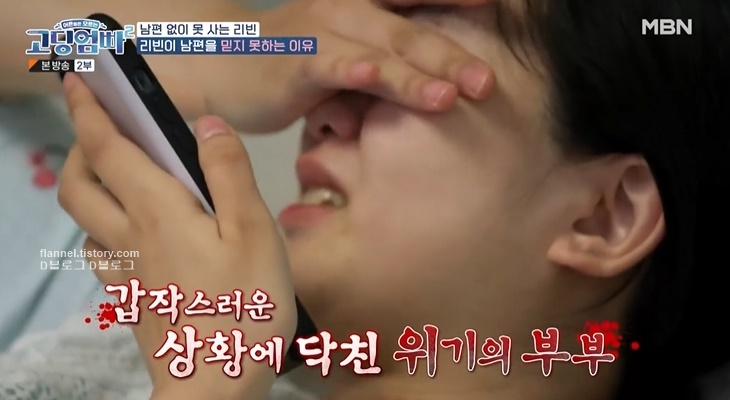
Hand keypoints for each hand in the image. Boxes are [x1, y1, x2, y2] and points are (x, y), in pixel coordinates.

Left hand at [58, 73, 293, 398]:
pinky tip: (137, 236)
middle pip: (79, 185)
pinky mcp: (134, 300)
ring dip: (91, 189)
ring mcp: (127, 272)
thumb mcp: (254, 230)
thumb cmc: (244, 306)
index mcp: (158, 211)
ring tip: (122, 179)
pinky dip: (107, 231)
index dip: (90, 109)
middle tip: (103, 131)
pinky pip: (104, 255)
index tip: (81, 79)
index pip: (108, 149)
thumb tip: (207, 122)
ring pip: (86, 221)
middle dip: (80, 148)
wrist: (216, 385)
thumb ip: (230, 172)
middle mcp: (131, 237)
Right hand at [197, 0, 495, 131]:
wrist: (224, 65)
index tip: (504, 13)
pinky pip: (331, 65)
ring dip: (418, 73)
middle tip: (490, 82)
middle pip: (411, 29)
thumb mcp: (351, 60)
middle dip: (454, 55)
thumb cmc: (297, 66)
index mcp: (367, 3)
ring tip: (457, 95)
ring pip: (380, 50)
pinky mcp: (297, 60)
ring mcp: (322, 30)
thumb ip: (390, 69)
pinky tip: (376, 76)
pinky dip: (355, 71)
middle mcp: (349, 7)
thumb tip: (441, 93)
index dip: (460, 2)